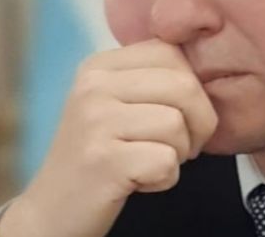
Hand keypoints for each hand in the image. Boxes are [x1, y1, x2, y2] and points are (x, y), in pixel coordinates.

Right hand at [0, 40, 217, 236]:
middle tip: (181, 147)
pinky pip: (166, 161)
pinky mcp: (102, 160)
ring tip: (151, 162)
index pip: (172, 53)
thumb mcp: (118, 103)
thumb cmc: (101, 156)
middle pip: (184, 86)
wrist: (53, 211)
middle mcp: (93, 86)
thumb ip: (154, 79)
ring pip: (177, 124)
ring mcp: (94, 122)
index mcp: (99, 66)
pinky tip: (139, 181)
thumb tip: (211, 66)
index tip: (181, 116)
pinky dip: (165, 178)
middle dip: (200, 122)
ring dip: (179, 153)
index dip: (193, 88)